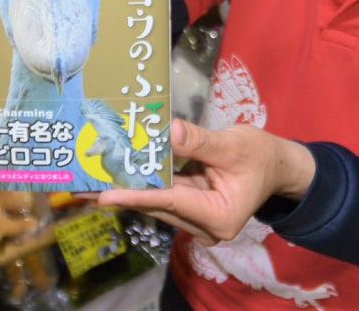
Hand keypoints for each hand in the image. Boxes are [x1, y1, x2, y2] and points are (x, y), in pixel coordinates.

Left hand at [91, 119, 315, 245]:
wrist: (278, 165)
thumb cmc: (261, 155)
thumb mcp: (234, 145)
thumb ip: (200, 142)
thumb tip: (169, 132)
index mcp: (218, 217)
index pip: (171, 202)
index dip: (136, 196)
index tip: (104, 197)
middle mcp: (204, 226)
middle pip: (157, 205)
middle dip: (120, 193)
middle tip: (81, 186)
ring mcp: (196, 219)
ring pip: (156, 201)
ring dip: (125, 188)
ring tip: (88, 180)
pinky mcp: (191, 207)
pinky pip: (162, 193)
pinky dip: (142, 182)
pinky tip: (114, 174)